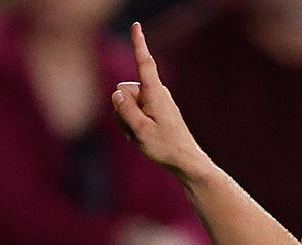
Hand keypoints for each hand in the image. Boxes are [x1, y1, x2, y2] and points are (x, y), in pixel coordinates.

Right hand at [111, 22, 209, 178]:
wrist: (186, 162)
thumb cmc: (166, 148)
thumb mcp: (141, 132)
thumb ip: (125, 111)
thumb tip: (116, 93)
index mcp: (156, 94)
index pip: (144, 63)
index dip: (139, 44)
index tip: (136, 25)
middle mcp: (156, 93)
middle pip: (124, 91)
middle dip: (123, 110)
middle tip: (138, 131)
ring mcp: (155, 101)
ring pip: (126, 104)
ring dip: (127, 121)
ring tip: (143, 136)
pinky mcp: (154, 110)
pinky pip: (133, 112)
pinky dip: (133, 125)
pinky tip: (143, 137)